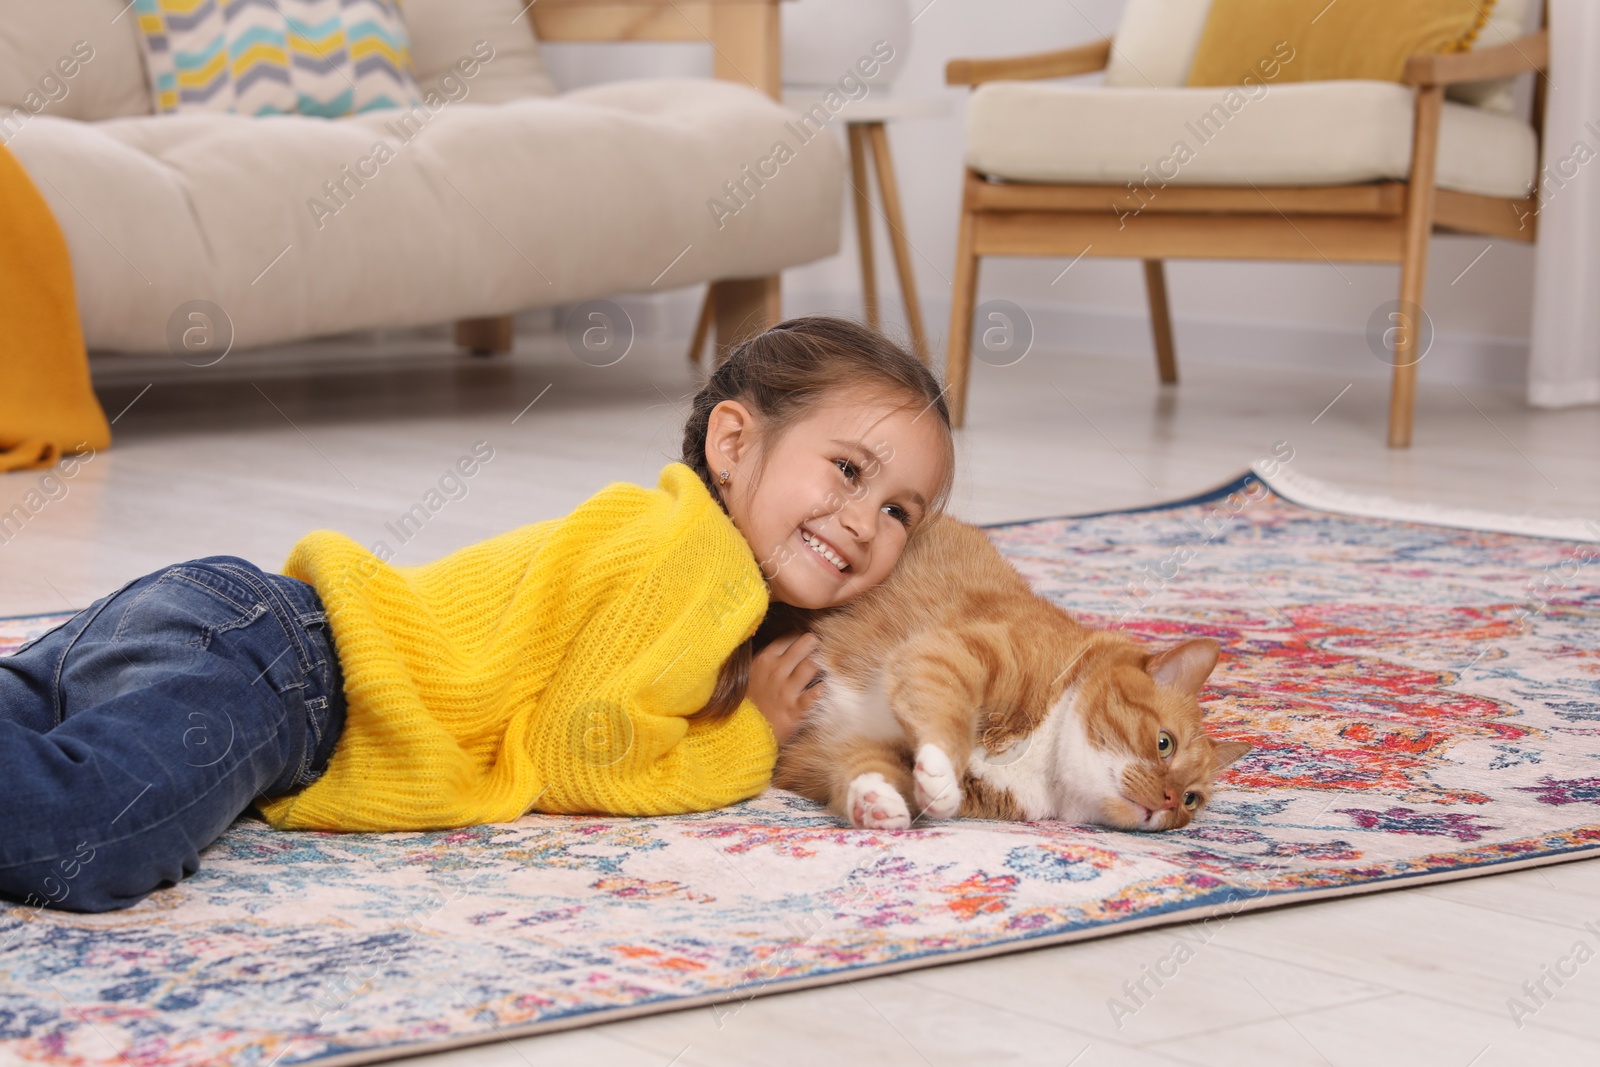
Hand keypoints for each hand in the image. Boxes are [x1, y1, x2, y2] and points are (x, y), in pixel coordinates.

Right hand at [748, 631, 822, 745]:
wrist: (741, 731)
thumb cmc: (748, 700)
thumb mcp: (750, 673)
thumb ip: (766, 658)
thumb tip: (785, 644)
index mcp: (764, 659)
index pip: (789, 637)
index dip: (800, 636)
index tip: (804, 642)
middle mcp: (777, 671)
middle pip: (806, 645)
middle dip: (814, 643)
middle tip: (818, 648)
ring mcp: (787, 690)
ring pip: (813, 665)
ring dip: (821, 664)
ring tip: (822, 666)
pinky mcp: (796, 709)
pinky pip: (816, 694)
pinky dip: (822, 689)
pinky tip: (824, 687)